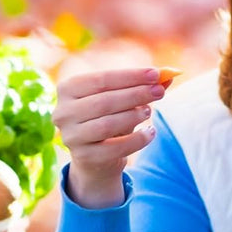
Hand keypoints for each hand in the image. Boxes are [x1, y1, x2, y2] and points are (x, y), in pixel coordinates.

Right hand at [53, 67, 166, 207]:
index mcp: (68, 89)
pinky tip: (150, 133)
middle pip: (104, 101)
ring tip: (149, 111)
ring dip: (133, 116)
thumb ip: (142, 87)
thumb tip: (169, 75)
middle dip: (136, 94)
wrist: (97, 156)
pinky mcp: (84, 156)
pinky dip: (137, 140)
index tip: (156, 74)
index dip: (129, 76)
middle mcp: (63, 112)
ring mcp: (71, 136)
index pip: (100, 79)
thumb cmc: (110, 119)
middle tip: (159, 91)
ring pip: (107, 124)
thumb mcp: (122, 101)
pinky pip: (115, 148)